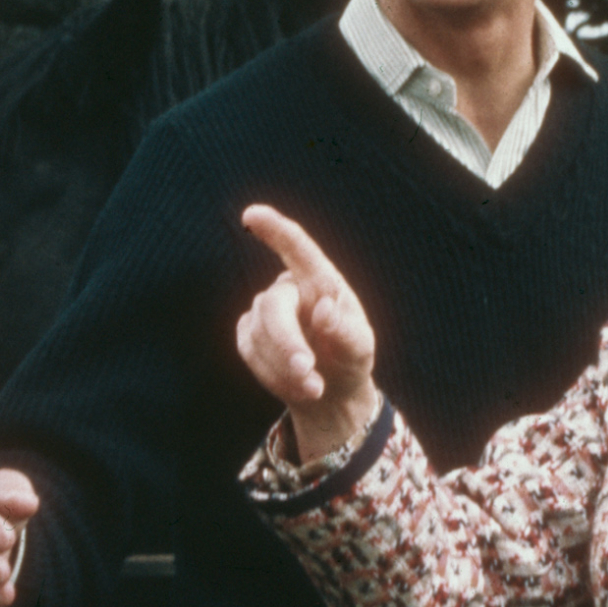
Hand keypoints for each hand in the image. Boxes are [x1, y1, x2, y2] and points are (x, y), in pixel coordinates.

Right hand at [235, 206, 381, 462]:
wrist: (331, 391)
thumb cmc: (349, 359)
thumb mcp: (359, 348)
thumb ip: (346, 330)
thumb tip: (322, 310)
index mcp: (321, 281)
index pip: (297, 249)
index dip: (274, 230)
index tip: (252, 215)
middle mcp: (289, 289)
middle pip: (272, 306)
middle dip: (287, 343)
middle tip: (307, 372)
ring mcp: (264, 311)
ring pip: (259, 333)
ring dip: (285, 367)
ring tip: (315, 388)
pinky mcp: (248, 334)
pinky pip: (250, 351)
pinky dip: (273, 374)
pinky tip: (296, 385)